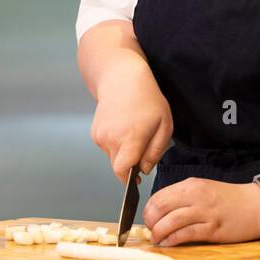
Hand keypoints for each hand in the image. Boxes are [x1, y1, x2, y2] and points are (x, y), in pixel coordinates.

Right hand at [90, 57, 173, 184]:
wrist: (121, 79)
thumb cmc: (148, 100)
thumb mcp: (164, 124)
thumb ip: (155, 152)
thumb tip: (144, 170)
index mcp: (130, 137)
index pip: (122, 171)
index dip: (130, 179)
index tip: (138, 180)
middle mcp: (111, 138)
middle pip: (118, 167)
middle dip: (130, 165)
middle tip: (143, 149)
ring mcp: (100, 136)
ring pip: (113, 158)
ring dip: (124, 153)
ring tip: (134, 133)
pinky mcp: (95, 133)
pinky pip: (107, 148)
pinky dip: (116, 145)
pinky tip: (124, 129)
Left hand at [143, 178, 259, 245]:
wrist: (259, 205)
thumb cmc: (231, 200)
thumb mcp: (205, 190)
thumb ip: (184, 198)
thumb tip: (160, 213)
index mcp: (191, 185)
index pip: (158, 196)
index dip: (148, 211)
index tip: (149, 221)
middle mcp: (196, 195)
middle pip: (159, 208)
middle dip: (150, 222)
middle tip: (152, 231)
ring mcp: (205, 212)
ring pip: (170, 222)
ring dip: (159, 233)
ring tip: (159, 239)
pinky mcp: (213, 228)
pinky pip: (185, 234)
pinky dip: (172, 240)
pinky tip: (170, 243)